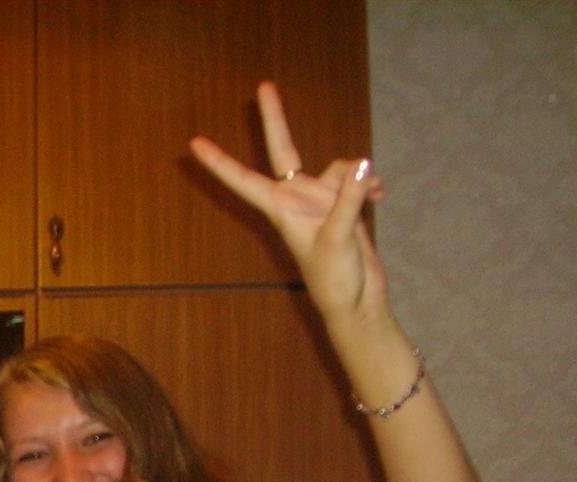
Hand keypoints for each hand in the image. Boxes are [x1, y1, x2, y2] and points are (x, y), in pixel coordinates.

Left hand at [190, 81, 389, 323]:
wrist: (357, 301)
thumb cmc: (335, 280)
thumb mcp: (339, 238)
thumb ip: (349, 200)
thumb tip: (365, 165)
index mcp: (281, 209)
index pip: (244, 180)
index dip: (220, 162)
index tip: (194, 144)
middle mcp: (297, 199)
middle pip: (284, 148)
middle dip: (275, 118)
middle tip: (264, 85)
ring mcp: (320, 200)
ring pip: (339, 166)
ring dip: (358, 175)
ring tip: (375, 194)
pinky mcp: (343, 205)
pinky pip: (358, 179)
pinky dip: (370, 183)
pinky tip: (382, 195)